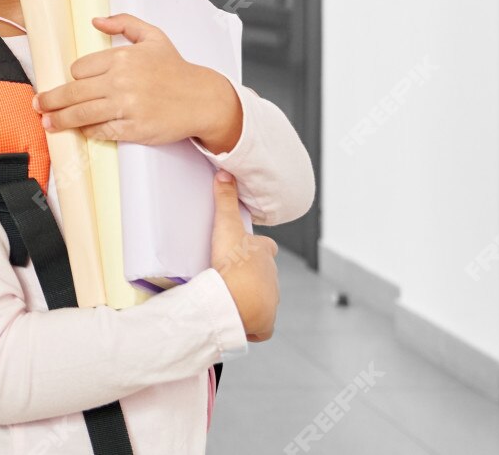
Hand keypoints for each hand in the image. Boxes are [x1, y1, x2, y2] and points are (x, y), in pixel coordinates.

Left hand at [34, 14, 242, 148]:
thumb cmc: (177, 69)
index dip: (74, 76)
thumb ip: (124, 22)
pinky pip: (100, 131)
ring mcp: (126, 107)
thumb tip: (96, 19)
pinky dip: (88, 132)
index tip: (73, 82)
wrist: (203, 99)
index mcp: (122, 57)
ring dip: (60, 120)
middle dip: (51, 100)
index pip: (80, 68)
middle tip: (39, 104)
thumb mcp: (153, 36)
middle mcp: (121, 81)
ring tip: (47, 122)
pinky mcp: (132, 129)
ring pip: (81, 114)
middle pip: (73, 92)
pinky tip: (80, 131)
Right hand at [210, 170, 277, 340]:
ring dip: (252, 297)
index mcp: (266, 255)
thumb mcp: (226, 226)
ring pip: (264, 298)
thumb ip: (225, 199)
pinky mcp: (264, 324)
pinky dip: (252, 324)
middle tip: (232, 274)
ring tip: (232, 297)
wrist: (234, 300)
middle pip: (266, 274)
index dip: (257, 247)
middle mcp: (273, 279)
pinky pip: (261, 325)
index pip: (266, 248)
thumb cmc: (233, 264)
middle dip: (254, 274)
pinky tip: (239, 320)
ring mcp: (271, 303)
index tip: (245, 249)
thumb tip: (225, 173)